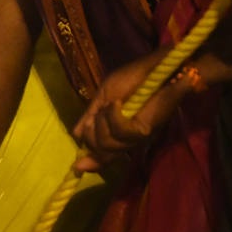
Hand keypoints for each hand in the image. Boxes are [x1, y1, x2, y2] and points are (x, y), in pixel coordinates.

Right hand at [71, 49, 198, 172]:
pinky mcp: (145, 131)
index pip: (100, 155)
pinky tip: (117, 104)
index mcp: (116, 133)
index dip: (90, 159)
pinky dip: (113, 118)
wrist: (157, 68)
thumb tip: (74, 137)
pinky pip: (121, 133)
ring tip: (113, 104)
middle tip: (100, 112)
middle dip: (92, 131)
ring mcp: (137, 137)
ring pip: (108, 144)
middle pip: (99, 150)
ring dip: (103, 121)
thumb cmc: (132, 79)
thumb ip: (89, 119)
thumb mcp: (102, 98)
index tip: (79, 163)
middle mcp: (127, 139)